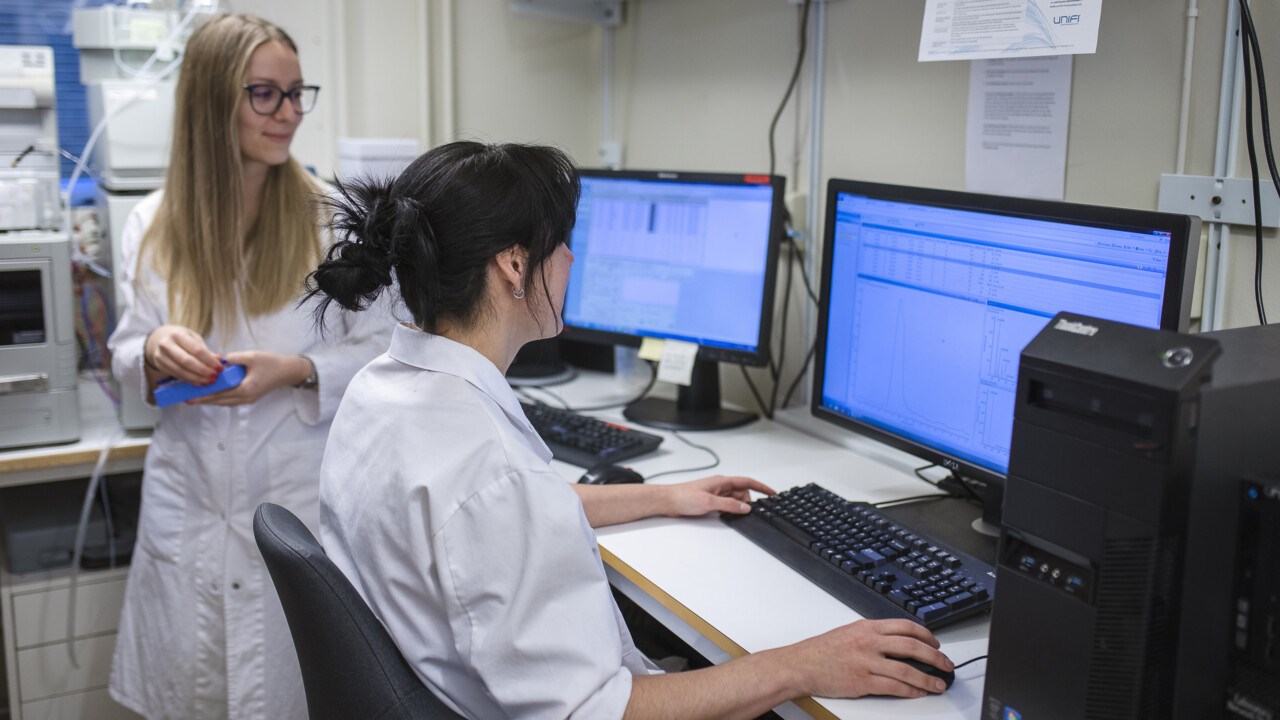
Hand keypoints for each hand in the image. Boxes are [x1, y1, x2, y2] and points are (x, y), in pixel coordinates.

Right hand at [145, 325, 220, 384]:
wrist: (160, 339)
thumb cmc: (182, 338)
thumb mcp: (194, 339)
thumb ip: (206, 350)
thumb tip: (219, 359)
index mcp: (177, 334)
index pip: (196, 350)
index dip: (209, 360)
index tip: (219, 368)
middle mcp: (166, 344)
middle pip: (187, 361)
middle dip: (203, 371)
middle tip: (214, 376)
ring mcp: (161, 356)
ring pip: (180, 371)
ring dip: (197, 378)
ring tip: (209, 381)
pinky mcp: (160, 365)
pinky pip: (177, 375)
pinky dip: (190, 380)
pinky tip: (199, 382)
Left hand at [186, 350, 308, 406]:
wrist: (288, 371)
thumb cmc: (271, 363)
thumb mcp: (251, 356)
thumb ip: (233, 358)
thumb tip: (217, 360)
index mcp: (245, 389)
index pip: (219, 394)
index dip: (203, 395)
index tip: (189, 396)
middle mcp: (245, 398)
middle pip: (219, 401)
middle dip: (203, 400)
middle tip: (187, 399)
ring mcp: (248, 400)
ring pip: (224, 402)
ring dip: (210, 400)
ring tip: (195, 398)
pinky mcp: (249, 398)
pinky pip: (230, 401)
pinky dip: (219, 399)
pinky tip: (212, 396)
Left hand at [663, 475, 774, 516]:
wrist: (668, 501)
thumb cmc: (683, 497)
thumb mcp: (709, 502)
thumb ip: (729, 504)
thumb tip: (746, 507)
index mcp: (722, 481)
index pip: (747, 482)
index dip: (761, 487)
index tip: (773, 493)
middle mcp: (720, 486)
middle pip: (742, 493)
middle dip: (746, 502)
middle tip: (744, 512)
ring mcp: (716, 493)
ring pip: (734, 500)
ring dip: (736, 507)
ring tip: (727, 514)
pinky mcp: (710, 501)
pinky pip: (726, 504)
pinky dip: (729, 510)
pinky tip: (724, 515)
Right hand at [787, 619, 951, 698]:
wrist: (801, 664)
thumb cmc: (822, 650)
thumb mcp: (850, 632)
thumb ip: (873, 635)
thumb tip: (897, 642)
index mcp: (868, 627)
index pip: (906, 626)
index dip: (926, 636)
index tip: (936, 644)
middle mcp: (869, 642)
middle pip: (912, 646)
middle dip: (935, 657)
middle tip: (946, 665)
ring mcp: (867, 662)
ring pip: (907, 669)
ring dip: (927, 678)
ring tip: (939, 684)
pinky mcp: (862, 682)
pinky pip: (893, 686)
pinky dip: (910, 690)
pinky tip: (918, 692)